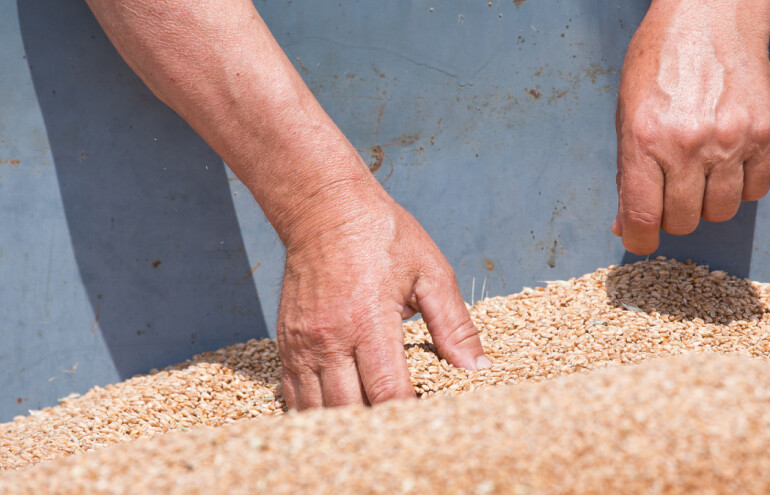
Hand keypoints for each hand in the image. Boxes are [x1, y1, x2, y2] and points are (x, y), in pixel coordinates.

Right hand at [275, 163, 489, 409]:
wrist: (323, 207)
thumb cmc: (382, 235)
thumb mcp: (430, 272)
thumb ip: (454, 324)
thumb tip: (476, 368)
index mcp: (370, 323)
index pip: (389, 394)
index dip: (410, 418)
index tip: (429, 423)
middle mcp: (331, 339)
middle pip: (352, 411)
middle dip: (379, 430)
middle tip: (404, 432)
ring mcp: (303, 344)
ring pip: (317, 411)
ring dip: (345, 426)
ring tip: (371, 431)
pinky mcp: (286, 342)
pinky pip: (293, 395)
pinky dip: (314, 413)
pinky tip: (337, 416)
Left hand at [612, 0, 769, 254]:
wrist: (708, 16)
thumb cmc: (657, 64)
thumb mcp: (627, 116)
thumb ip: (627, 173)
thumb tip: (626, 226)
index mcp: (644, 140)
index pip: (642, 219)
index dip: (639, 240)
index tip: (640, 239)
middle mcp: (687, 144)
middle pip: (682, 221)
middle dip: (670, 216)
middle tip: (668, 192)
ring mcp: (730, 139)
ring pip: (720, 212)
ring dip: (705, 204)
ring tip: (697, 175)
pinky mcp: (764, 133)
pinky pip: (755, 191)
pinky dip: (739, 188)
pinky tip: (726, 165)